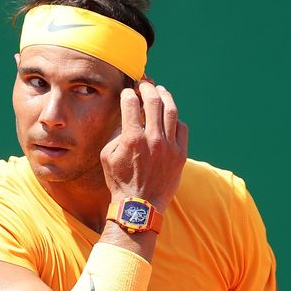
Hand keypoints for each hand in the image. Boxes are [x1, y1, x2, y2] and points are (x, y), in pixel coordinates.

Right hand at [100, 81, 188, 211]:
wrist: (141, 206)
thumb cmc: (120, 182)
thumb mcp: (108, 156)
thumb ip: (118, 134)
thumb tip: (128, 118)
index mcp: (132, 138)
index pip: (131, 103)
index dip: (129, 93)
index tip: (128, 92)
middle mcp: (153, 139)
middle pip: (154, 101)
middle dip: (148, 88)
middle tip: (144, 83)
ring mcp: (169, 146)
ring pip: (171, 111)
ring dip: (165, 96)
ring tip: (160, 91)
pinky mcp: (181, 154)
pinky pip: (182, 128)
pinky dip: (175, 118)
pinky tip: (170, 115)